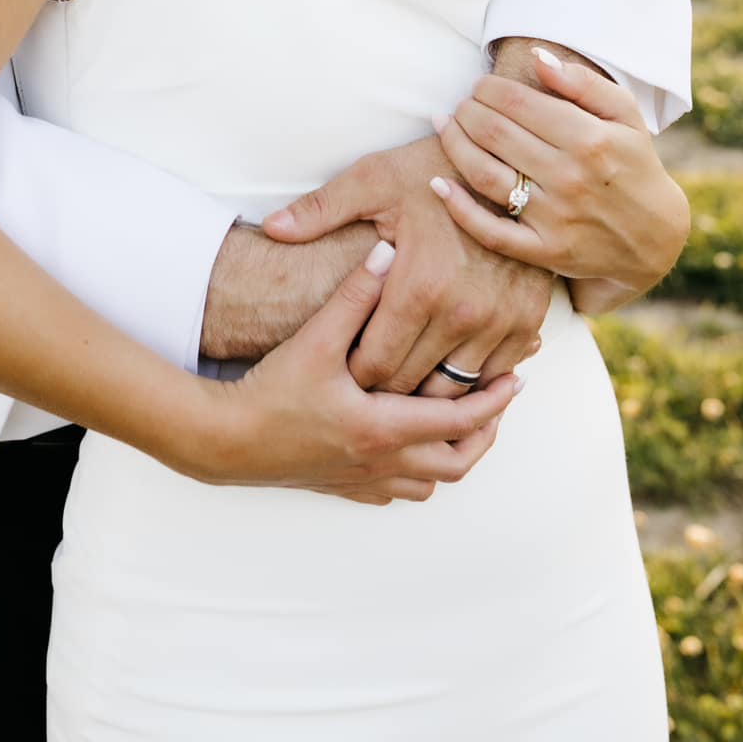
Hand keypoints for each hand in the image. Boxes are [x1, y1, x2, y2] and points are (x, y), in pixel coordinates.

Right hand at [185, 241, 520, 503]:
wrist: (225, 441)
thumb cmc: (270, 394)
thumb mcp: (315, 339)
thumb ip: (355, 295)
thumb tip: (387, 252)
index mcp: (382, 427)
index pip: (459, 419)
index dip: (494, 399)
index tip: (517, 378)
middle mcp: (381, 462)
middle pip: (457, 460)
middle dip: (485, 431)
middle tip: (497, 400)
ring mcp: (363, 480)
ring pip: (431, 481)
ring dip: (454, 453)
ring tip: (463, 420)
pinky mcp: (344, 487)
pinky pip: (399, 491)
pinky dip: (420, 472)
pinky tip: (413, 446)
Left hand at [264, 137, 551, 398]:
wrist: (511, 164)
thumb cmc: (434, 169)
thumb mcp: (373, 180)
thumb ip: (320, 210)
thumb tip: (272, 229)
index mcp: (420, 285)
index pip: (376, 363)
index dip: (353, 373)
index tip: (341, 367)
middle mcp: (463, 313)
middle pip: (412, 384)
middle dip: (384, 388)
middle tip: (363, 380)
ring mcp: (500, 321)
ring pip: (453, 388)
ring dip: (425, 388)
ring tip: (401, 374)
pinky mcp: (527, 321)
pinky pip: (492, 373)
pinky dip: (467, 376)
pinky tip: (443, 360)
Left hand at [429, 46, 690, 296]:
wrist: (653, 238)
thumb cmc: (634, 165)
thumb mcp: (625, 115)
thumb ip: (582, 83)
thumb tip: (537, 57)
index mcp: (589, 138)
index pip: (516, 102)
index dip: (487, 88)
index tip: (480, 85)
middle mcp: (569, 177)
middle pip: (494, 133)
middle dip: (467, 111)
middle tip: (461, 105)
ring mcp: (554, 217)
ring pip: (485, 175)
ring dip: (455, 144)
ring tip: (444, 125)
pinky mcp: (544, 251)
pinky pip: (490, 232)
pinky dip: (459, 208)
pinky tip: (438, 183)